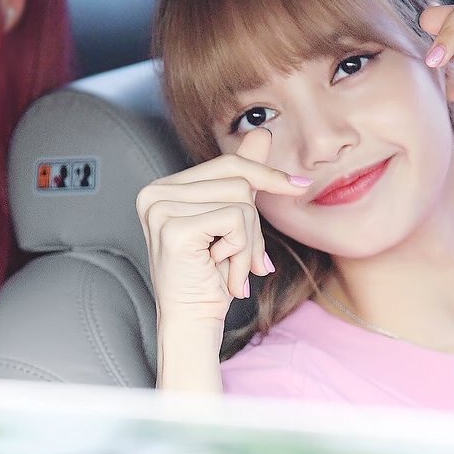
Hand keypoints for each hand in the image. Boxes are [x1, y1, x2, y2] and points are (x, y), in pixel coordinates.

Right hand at [136, 128, 311, 326]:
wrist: (194, 321)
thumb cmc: (212, 276)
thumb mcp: (234, 219)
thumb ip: (243, 177)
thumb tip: (262, 133)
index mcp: (164, 187)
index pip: (228, 165)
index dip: (266, 176)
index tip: (299, 187)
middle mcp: (155, 193)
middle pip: (238, 181)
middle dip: (254, 225)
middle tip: (247, 259)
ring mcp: (160, 209)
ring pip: (241, 201)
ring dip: (248, 242)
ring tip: (229, 266)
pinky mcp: (173, 228)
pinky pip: (235, 220)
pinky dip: (240, 249)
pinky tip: (221, 269)